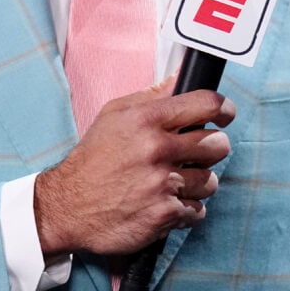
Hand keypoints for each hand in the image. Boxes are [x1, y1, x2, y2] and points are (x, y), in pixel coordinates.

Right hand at [34, 79, 236, 256]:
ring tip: (174, 184)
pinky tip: (165, 204)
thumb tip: (180, 77)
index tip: (225, 116)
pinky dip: (185, 210)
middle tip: (193, 156)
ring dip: (197, 184)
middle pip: (218, 144)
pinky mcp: (163, 214)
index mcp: (147, 120)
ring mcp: (162, 184)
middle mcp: (157, 149)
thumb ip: (151, 95)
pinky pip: (198, 210)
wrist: (64, 208)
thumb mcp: (114, 116)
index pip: (208, 104)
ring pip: (211, 180)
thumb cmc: (92, 159)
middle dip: (211, 150)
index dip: (224, 109)